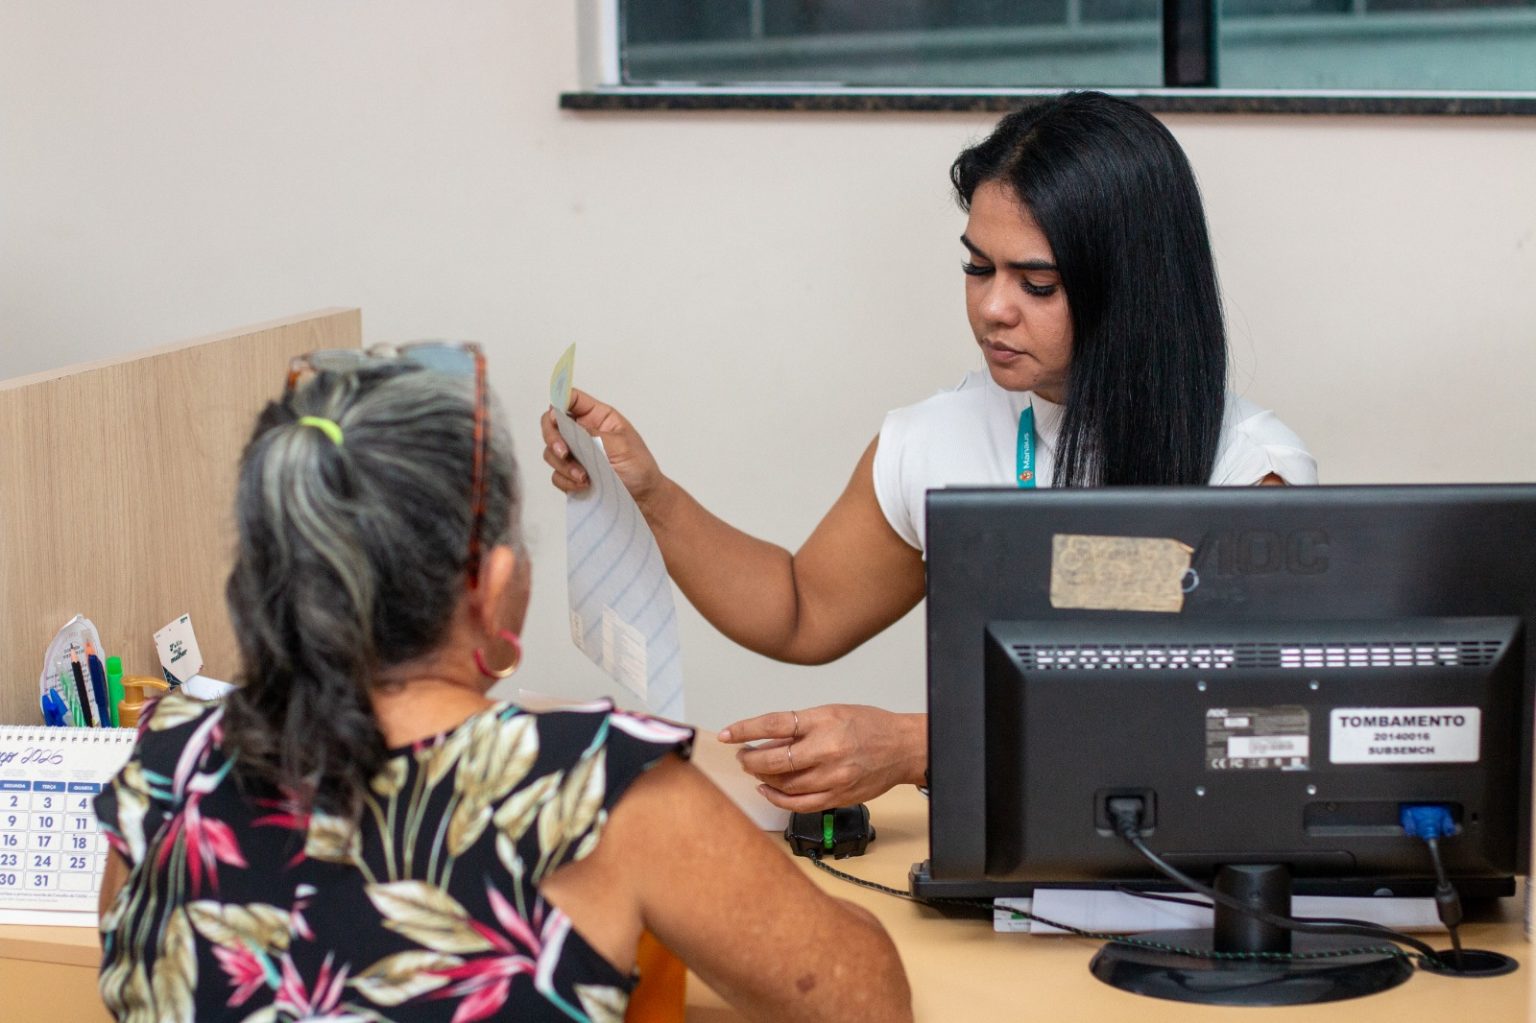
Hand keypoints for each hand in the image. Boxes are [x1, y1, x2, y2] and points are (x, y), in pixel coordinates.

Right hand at [541, 388, 665, 506]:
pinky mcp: (571, 474)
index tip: (555, 415)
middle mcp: (582, 432)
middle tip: (563, 452)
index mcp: (597, 417)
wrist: (643, 498)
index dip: (559, 401)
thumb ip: (592, 433)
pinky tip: (584, 485)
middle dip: (553, 438)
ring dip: (563, 465)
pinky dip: (566, 480)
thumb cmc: (639, 467)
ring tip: (584, 477)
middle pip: (552, 424)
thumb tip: (566, 422)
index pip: (572, 399)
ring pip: (551, 452)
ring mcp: (575, 454)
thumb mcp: (621, 445)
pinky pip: (556, 474)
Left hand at [718, 705, 925, 811]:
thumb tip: (766, 738)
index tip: (728, 735)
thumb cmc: (870, 726)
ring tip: (755, 770)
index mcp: (824, 722)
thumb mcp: (832, 712)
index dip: (746, 730)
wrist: (902, 747)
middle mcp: (828, 750)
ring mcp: (833, 777)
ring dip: (762, 778)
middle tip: (742, 755)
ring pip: (784, 784)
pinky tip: (768, 790)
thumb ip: (799, 727)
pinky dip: (778, 798)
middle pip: (775, 760)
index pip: (774, 724)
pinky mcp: (838, 796)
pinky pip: (800, 804)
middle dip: (751, 759)